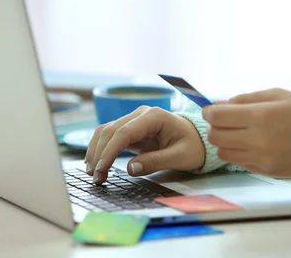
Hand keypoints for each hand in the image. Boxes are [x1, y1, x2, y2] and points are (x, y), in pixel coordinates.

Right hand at [85, 106, 205, 183]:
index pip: (124, 132)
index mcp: (154, 116)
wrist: (198, 138)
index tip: (101, 169)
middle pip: (110, 130)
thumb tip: (131, 169)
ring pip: (106, 131)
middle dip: (99, 153)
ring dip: (96, 150)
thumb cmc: (193, 146)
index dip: (110, 151)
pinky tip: (95, 162)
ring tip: (92, 172)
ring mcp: (134, 120)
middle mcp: (140, 114)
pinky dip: (100, 148)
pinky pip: (110, 136)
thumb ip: (156, 162)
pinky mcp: (131, 129)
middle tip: (96, 177)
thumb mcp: (181, 157)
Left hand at [202, 88, 290, 177]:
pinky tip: (251, 144)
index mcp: (259, 116)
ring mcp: (261, 158)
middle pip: (215, 136)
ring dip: (224, 141)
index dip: (209, 112)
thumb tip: (217, 104)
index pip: (217, 116)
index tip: (211, 110)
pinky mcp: (265, 171)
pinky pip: (239, 162)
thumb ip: (244, 99)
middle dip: (215, 127)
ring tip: (237, 134)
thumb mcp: (274, 95)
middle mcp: (257, 140)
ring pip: (223, 152)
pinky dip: (238, 153)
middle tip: (224, 121)